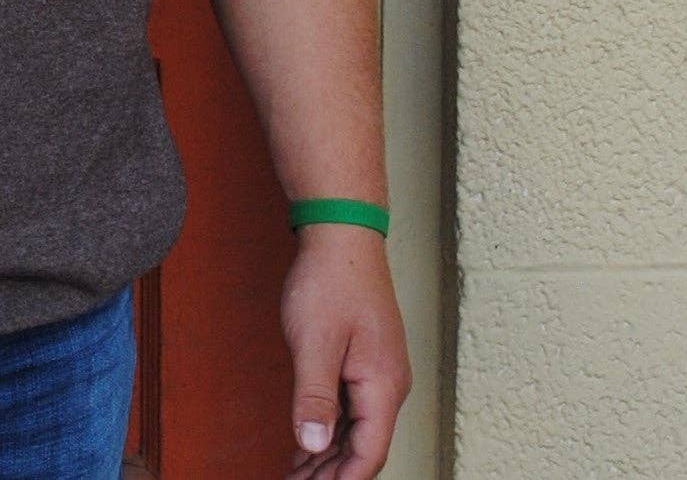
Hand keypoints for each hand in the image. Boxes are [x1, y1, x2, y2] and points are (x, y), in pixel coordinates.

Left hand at [279, 223, 411, 478]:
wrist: (341, 232)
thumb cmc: (330, 280)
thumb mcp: (315, 342)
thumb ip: (314, 397)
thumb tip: (312, 446)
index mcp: (383, 385)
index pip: (368, 452)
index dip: (342, 479)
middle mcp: (388, 384)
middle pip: (363, 446)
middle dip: (331, 473)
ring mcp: (378, 371)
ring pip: (357, 429)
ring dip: (328, 455)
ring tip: (298, 475)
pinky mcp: (365, 358)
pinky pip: (351, 407)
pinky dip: (330, 428)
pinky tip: (309, 442)